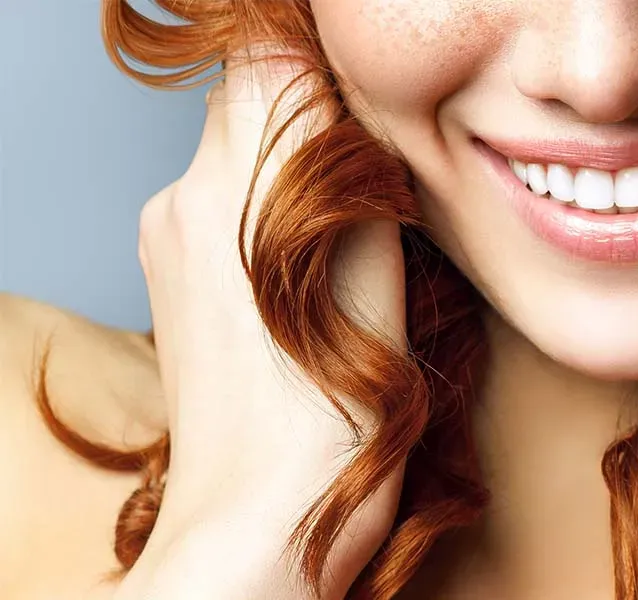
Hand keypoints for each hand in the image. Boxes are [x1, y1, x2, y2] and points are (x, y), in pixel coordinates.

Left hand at [112, 49, 406, 599]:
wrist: (259, 524)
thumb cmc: (334, 420)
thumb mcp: (374, 272)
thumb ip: (352, 163)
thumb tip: (344, 93)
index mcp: (238, 185)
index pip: (271, 51)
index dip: (329, 68)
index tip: (373, 117)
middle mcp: (182, 196)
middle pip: (256, 95)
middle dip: (320, 118)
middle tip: (378, 182)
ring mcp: (166, 238)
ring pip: (241, 150)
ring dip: (298, 168)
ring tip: (348, 242)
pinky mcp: (168, 274)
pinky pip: (222, 200)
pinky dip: (269, 210)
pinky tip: (307, 275)